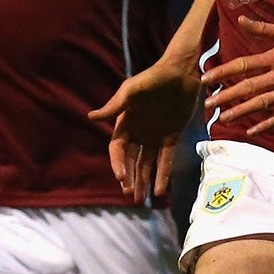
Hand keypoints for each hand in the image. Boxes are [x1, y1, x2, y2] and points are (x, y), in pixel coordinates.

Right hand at [88, 56, 200, 201]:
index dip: (118, 163)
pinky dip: (162, 175)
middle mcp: (138, 133)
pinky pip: (165, 160)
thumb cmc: (154, 78)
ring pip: (146, 164)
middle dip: (129, 177)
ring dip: (143, 181)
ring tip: (141, 199)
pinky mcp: (171, 138)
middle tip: (130, 194)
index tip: (120, 177)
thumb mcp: (133, 89)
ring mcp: (154, 137)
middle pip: (130, 161)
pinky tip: (159, 191)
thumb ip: (115, 104)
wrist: (182, 73)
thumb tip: (91, 117)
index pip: (117, 148)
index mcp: (125, 122)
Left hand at [202, 18, 273, 136]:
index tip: (207, 78)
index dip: (223, 72)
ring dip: (242, 112)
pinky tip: (251, 131)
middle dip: (226, 96)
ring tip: (223, 117)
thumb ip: (262, 28)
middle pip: (249, 88)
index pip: (244, 65)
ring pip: (262, 105)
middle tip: (208, 103)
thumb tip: (241, 19)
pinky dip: (267, 125)